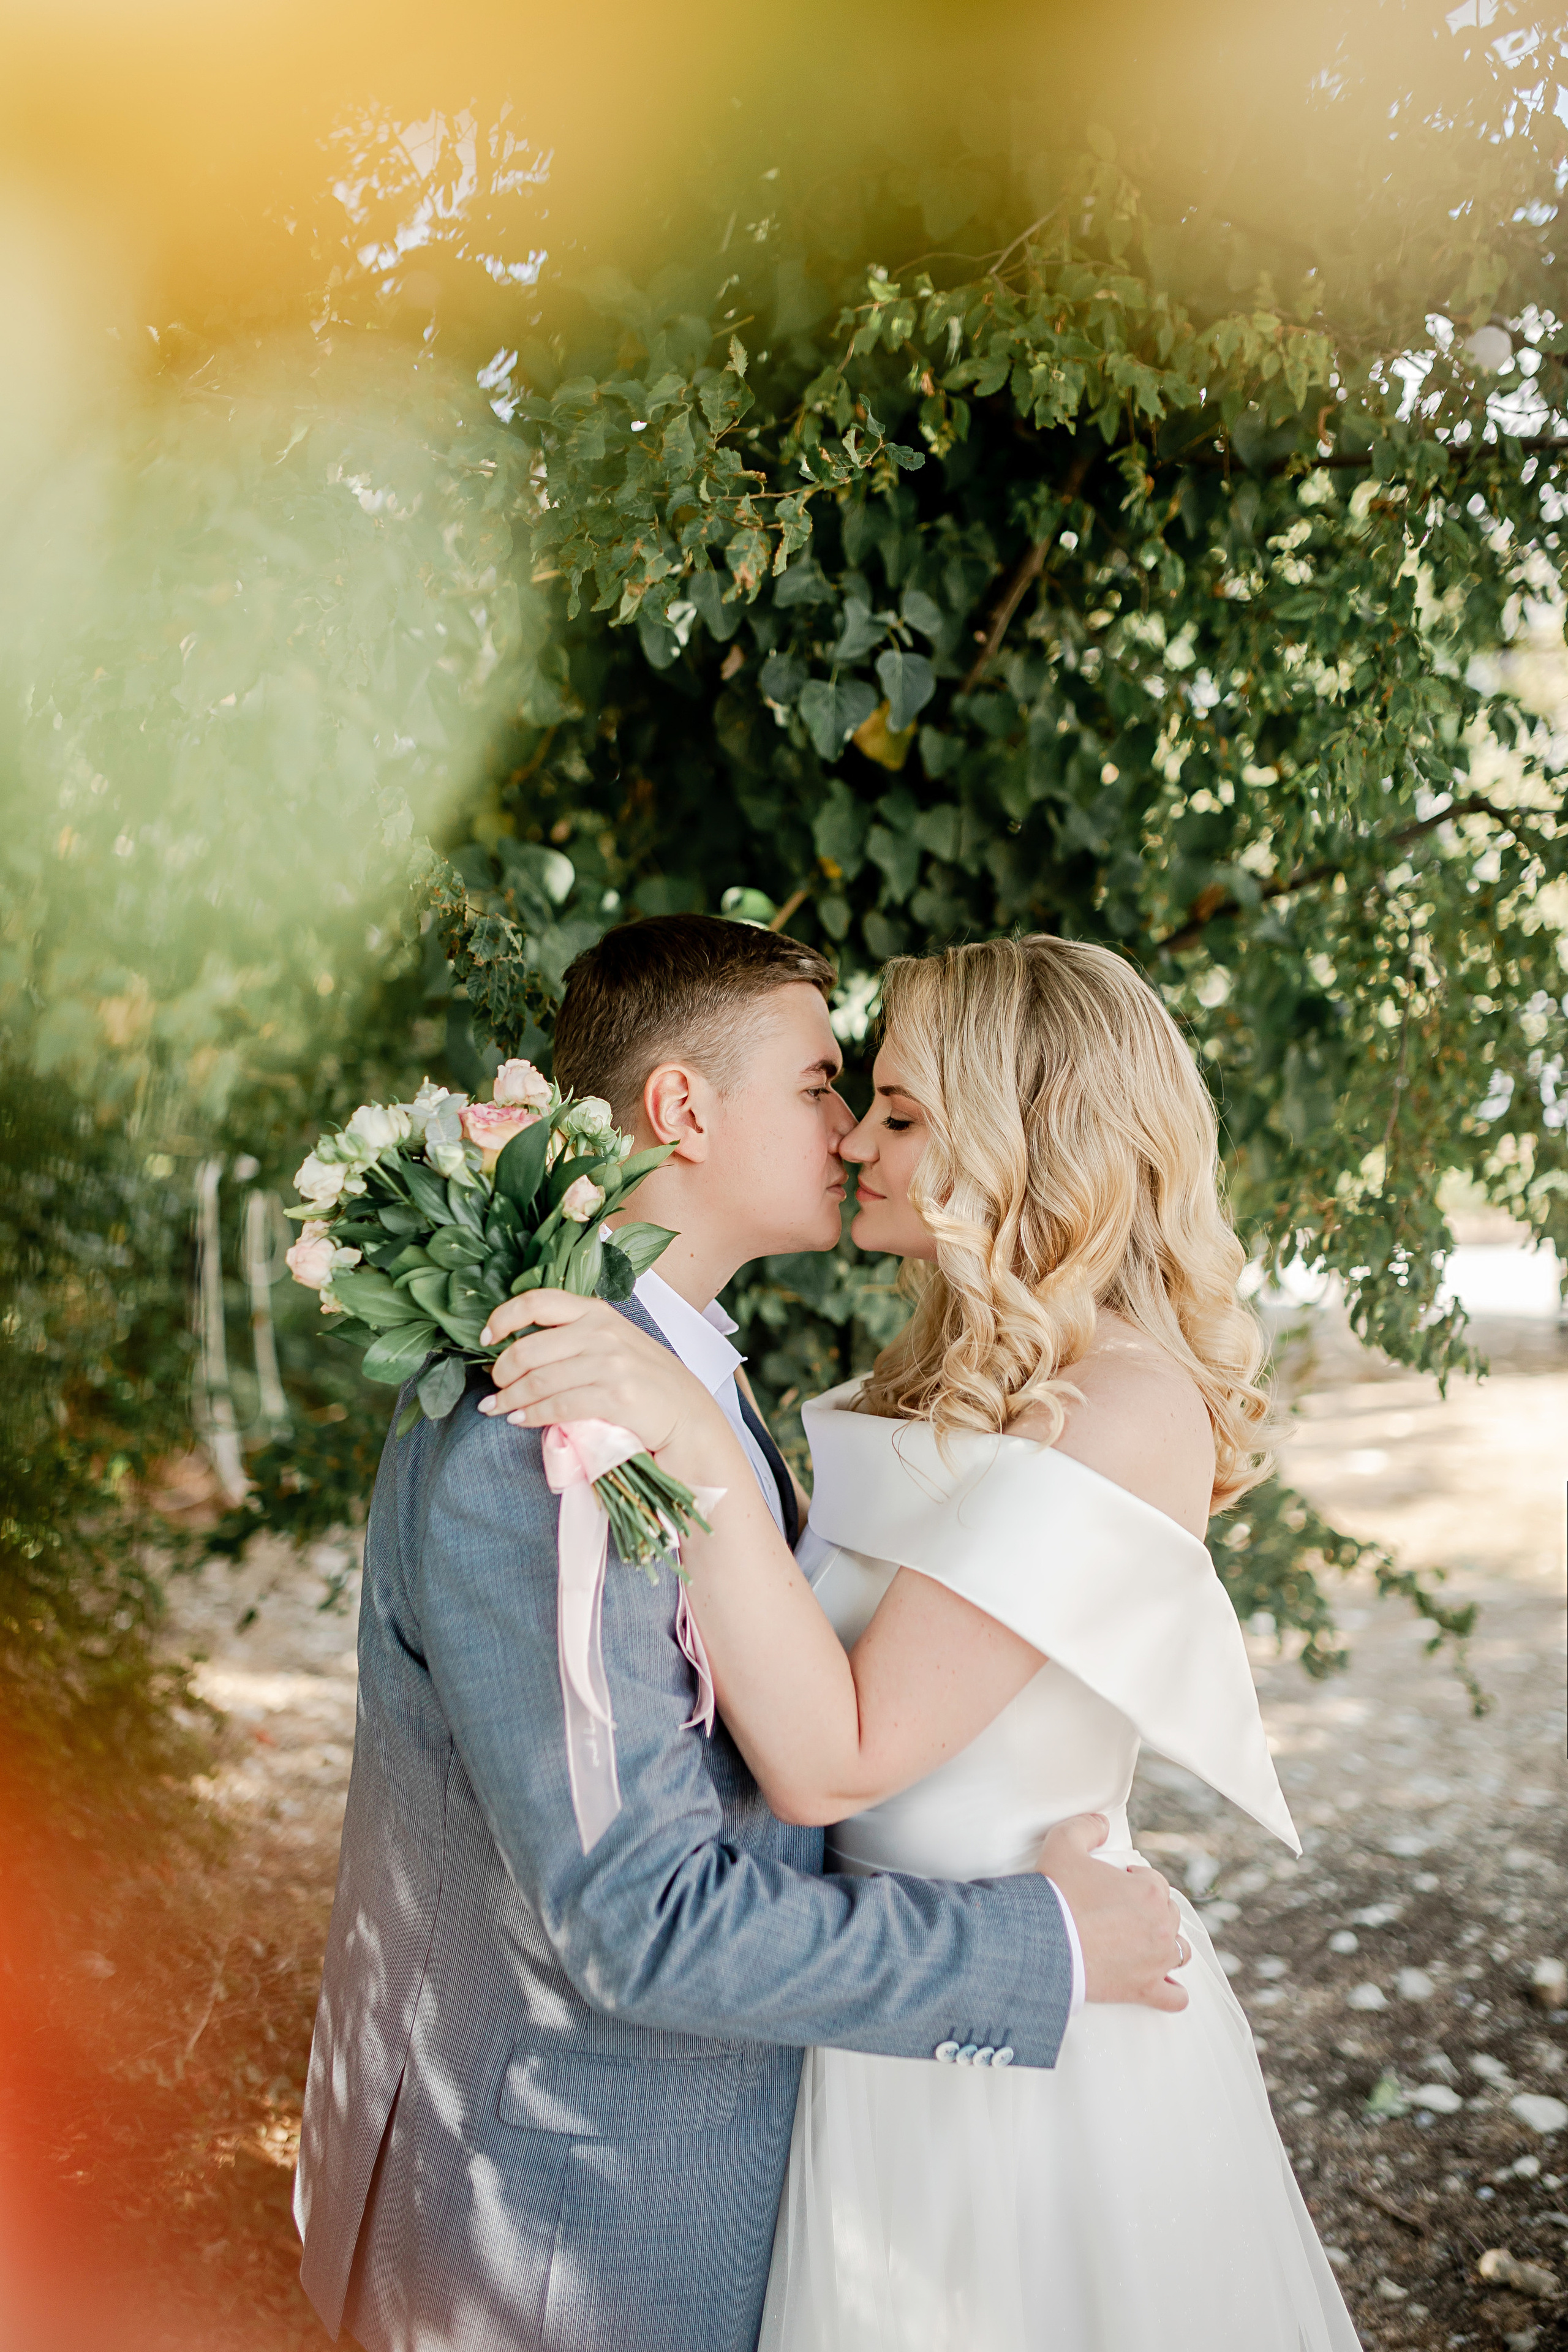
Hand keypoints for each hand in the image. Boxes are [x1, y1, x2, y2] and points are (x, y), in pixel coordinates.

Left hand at [478, 1289, 726, 1460]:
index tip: (486, 1338)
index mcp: (597, 1312)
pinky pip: (558, 1406)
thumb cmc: (645, 1381)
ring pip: (539, 1380)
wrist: (687, 1416)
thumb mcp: (613, 1343)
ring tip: (496, 1409)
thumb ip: (574, 1338)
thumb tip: (519, 1350)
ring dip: (510, 1398)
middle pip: (529, 1348)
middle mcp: (602, 1332)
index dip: (503, 1318)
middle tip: (493, 1387)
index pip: (538, 1301)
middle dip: (501, 1371)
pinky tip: (520, 1420)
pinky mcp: (616, 1397)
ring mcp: (611, 1364)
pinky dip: (532, 1415)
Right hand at [1037, 1814, 1188, 2013]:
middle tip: (1120, 1914)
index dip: (1135, 1882)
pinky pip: (1175, 1997)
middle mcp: (1161, 1926)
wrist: (1041, 1943)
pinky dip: (1172, 1991)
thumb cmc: (1055, 1896)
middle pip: (1168, 1915)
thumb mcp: (1064, 1843)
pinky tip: (1162, 1985)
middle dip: (1149, 1912)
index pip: (1155, 1882)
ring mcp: (1156, 1961)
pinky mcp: (1144, 1990)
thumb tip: (1101, 1823)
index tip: (1116, 1887)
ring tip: (1142, 1944)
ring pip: (1179, 1951)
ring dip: (1166, 1945)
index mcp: (1150, 1890)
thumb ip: (1086, 1826)